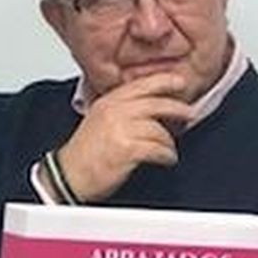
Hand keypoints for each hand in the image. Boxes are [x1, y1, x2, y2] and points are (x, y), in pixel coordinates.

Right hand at [56, 73, 194, 201]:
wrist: (68, 175)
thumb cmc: (83, 153)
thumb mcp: (99, 120)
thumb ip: (121, 110)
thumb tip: (152, 109)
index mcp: (108, 102)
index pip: (141, 85)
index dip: (164, 81)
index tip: (180, 82)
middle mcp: (114, 111)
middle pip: (156, 104)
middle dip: (178, 109)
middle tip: (189, 114)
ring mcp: (121, 129)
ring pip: (159, 129)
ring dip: (169, 141)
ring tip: (169, 149)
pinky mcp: (127, 149)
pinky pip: (158, 149)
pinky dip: (167, 155)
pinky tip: (166, 159)